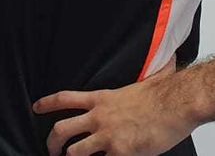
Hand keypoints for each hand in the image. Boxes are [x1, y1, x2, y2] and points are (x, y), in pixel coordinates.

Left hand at [35, 62, 198, 155]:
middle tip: (52, 149)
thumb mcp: (137, 86)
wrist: (178, 103)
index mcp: (102, 99)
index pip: (65, 98)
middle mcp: (100, 117)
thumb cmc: (163, 94)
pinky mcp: (121, 152)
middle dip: (52, 142)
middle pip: (62, 129)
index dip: (47, 103)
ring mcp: (108, 136)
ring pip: (76, 152)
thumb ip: (127, 89)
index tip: (36, 107)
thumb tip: (149, 67)